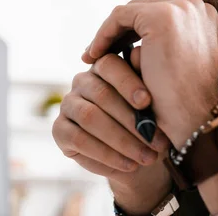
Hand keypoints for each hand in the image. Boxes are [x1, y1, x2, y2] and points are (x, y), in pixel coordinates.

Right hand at [52, 48, 171, 213]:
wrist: (138, 154)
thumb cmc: (148, 121)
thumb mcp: (153, 102)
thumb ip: (145, 79)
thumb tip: (139, 53)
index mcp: (104, 67)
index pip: (110, 65)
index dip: (128, 82)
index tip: (147, 102)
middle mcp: (82, 81)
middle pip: (102, 94)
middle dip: (132, 121)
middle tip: (157, 141)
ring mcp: (68, 104)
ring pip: (91, 118)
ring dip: (123, 141)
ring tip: (147, 157)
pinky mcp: (59, 129)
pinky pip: (80, 140)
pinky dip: (107, 155)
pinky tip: (129, 165)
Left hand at [82, 0, 217, 149]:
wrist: (193, 119)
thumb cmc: (184, 102)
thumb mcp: (182, 68)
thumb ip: (171, 49)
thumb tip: (140, 48)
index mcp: (204, 16)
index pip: (159, 16)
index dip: (133, 32)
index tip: (115, 51)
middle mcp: (196, 6)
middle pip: (144, 11)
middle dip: (119, 32)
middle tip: (97, 53)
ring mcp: (180, 9)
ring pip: (131, 13)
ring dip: (109, 34)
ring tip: (92, 56)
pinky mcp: (161, 17)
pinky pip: (120, 17)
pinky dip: (104, 34)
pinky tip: (93, 55)